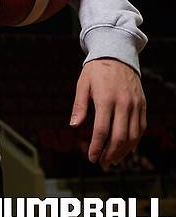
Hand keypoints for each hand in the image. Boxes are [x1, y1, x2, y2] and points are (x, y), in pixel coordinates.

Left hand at [70, 57, 146, 171]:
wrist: (117, 53)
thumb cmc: (97, 69)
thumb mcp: (83, 83)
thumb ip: (79, 105)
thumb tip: (73, 126)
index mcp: (105, 99)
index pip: (102, 131)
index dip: (97, 147)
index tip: (91, 158)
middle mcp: (122, 104)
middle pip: (119, 137)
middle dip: (110, 154)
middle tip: (102, 163)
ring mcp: (134, 105)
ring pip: (132, 136)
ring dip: (123, 152)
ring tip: (113, 160)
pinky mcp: (142, 104)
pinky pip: (141, 128)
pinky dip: (134, 142)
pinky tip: (126, 148)